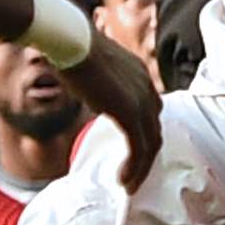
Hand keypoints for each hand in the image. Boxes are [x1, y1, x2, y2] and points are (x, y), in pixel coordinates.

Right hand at [68, 33, 169, 189]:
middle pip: (154, 129)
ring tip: (129, 185)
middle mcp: (146, 86)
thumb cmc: (71, 49)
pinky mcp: (129, 112)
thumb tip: (91, 95)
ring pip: (150, 143)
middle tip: (134, 175)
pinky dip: (134, 167)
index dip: (143, 133)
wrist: (70, 39)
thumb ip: (99, 85)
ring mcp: (140, 99)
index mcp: (139, 74)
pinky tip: (123, 179)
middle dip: (146, 155)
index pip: (150, 110)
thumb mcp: (92, 69)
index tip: (132, 151)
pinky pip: (138, 147)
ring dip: (141, 168)